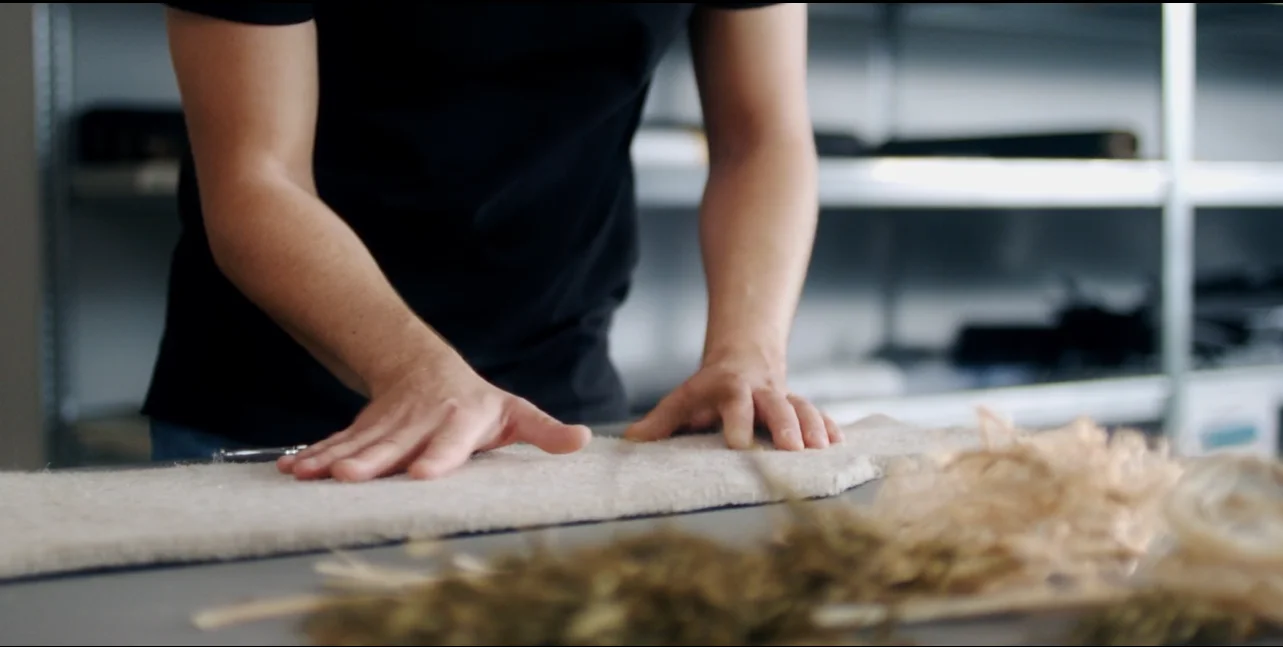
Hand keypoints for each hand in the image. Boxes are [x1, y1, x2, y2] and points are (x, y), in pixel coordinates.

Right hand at [276, 359, 591, 481]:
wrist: (423, 366)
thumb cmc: (478, 403)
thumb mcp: (514, 413)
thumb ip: (544, 430)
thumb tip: (583, 441)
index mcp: (462, 418)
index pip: (452, 438)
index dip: (439, 454)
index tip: (425, 474)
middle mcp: (422, 420)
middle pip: (396, 443)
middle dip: (371, 461)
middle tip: (348, 478)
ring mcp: (388, 423)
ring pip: (359, 443)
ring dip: (332, 458)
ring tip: (308, 475)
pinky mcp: (363, 428)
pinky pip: (337, 441)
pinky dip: (313, 454)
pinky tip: (291, 468)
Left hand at [623, 353, 841, 450]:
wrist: (745, 357)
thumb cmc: (710, 389)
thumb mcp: (684, 398)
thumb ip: (661, 421)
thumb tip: (630, 442)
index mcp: (730, 389)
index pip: (734, 403)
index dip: (736, 421)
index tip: (737, 443)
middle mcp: (761, 391)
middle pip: (776, 405)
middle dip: (785, 425)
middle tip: (792, 449)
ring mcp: (785, 397)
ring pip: (803, 408)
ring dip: (813, 427)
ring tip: (822, 450)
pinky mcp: (801, 406)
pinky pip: (819, 414)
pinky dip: (830, 427)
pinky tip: (840, 444)